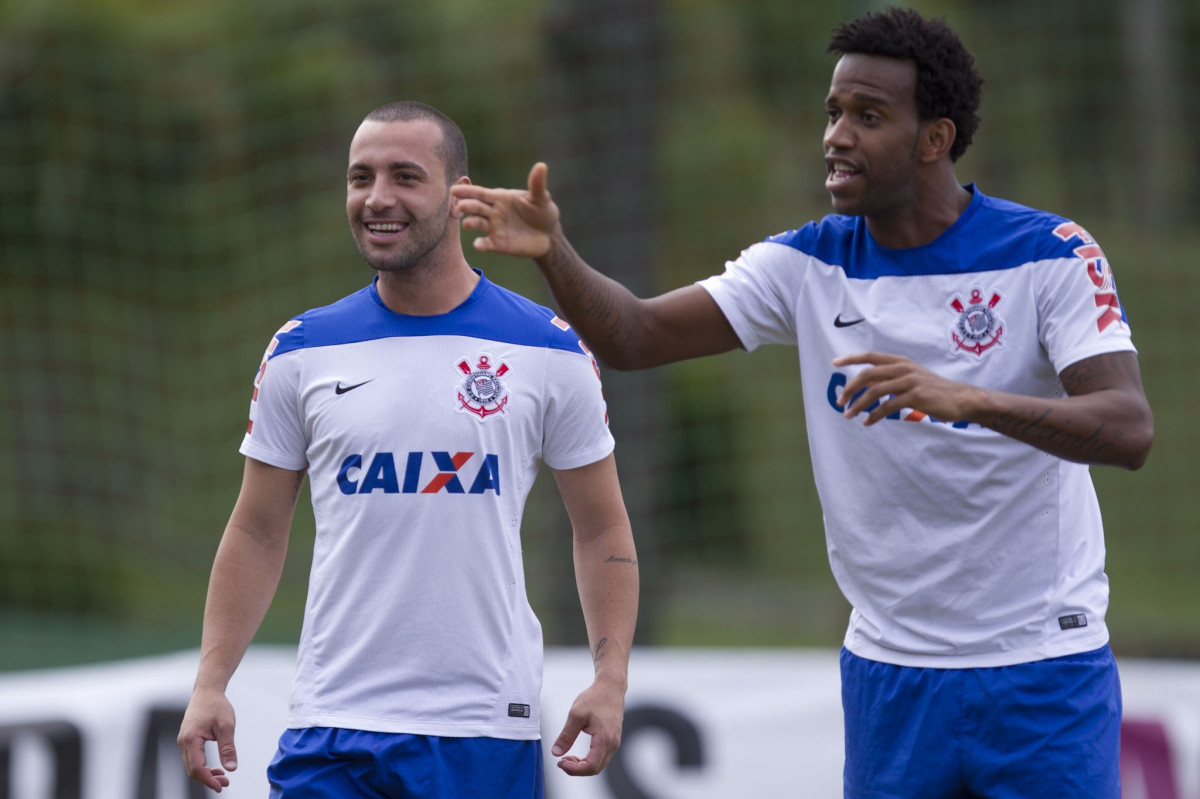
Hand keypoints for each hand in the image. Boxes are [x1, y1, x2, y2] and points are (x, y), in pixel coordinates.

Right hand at [177, 688, 237, 792]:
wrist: (207, 691)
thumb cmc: (217, 705)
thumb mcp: (226, 726)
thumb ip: (228, 748)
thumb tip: (232, 768)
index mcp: (191, 739)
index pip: (197, 767)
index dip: (208, 780)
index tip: (221, 786)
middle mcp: (183, 742)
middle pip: (192, 770)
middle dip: (208, 779)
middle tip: (225, 783)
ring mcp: (183, 741)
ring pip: (191, 765)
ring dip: (205, 774)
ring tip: (223, 777)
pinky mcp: (187, 740)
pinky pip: (192, 758)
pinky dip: (202, 766)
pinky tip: (215, 768)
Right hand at [452, 162, 560, 257]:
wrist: (549, 235)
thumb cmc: (543, 212)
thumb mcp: (541, 198)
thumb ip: (537, 184)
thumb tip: (541, 166)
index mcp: (500, 197)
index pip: (481, 193)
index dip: (468, 191)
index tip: (455, 190)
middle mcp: (493, 211)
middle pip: (477, 207)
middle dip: (468, 206)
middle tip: (460, 206)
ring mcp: (494, 227)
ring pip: (479, 223)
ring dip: (472, 223)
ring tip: (467, 224)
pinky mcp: (498, 243)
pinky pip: (487, 243)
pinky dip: (481, 244)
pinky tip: (478, 245)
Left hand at [551, 677, 626, 776]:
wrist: (611, 687)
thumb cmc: (595, 698)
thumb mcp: (576, 715)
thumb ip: (566, 736)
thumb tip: (556, 753)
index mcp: (604, 739)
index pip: (591, 766)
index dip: (574, 769)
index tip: (560, 762)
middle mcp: (612, 744)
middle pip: (595, 769)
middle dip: (576, 769)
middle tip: (561, 761)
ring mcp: (614, 742)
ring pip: (598, 764)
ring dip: (582, 765)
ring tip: (567, 757)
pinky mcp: (612, 739)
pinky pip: (601, 757)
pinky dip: (588, 760)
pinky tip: (577, 753)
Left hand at [833, 351, 981, 424]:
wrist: (961, 398)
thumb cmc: (933, 389)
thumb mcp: (910, 377)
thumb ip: (889, 378)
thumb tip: (865, 386)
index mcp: (900, 361)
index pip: (870, 356)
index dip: (851, 358)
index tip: (834, 362)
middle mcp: (903, 368)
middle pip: (867, 374)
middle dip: (850, 388)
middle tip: (840, 402)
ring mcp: (910, 381)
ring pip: (875, 392)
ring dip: (858, 405)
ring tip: (848, 415)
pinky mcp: (916, 396)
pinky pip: (888, 407)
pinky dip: (874, 416)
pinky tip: (867, 422)